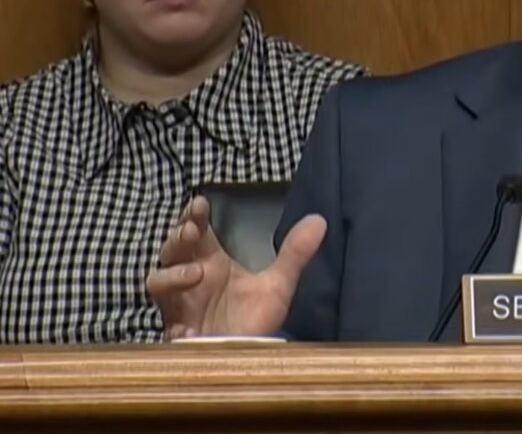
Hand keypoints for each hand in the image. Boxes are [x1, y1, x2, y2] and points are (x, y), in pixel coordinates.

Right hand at [146, 196, 326, 339]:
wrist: (247, 361)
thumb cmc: (254, 320)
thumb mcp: (277, 286)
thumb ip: (294, 254)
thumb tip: (319, 220)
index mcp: (211, 263)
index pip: (196, 232)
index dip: (193, 216)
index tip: (201, 203)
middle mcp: (191, 279)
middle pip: (172, 250)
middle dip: (177, 237)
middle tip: (191, 228)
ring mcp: (180, 305)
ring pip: (159, 280)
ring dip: (172, 273)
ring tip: (196, 272)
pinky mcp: (178, 332)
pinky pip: (166, 322)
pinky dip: (176, 321)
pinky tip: (189, 322)